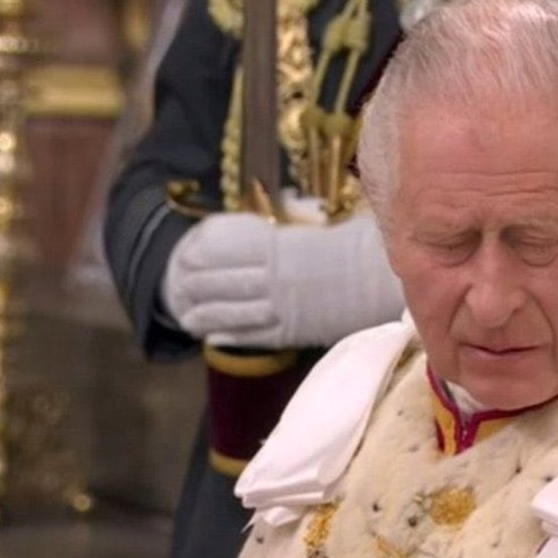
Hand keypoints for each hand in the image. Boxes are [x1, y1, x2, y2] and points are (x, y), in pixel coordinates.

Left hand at [161, 193, 402, 348]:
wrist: (380, 281)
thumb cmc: (355, 247)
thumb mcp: (316, 227)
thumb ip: (286, 229)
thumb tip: (266, 220)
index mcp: (279, 246)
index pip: (226, 248)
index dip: (200, 252)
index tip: (185, 252)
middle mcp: (274, 277)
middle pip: (222, 281)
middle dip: (194, 285)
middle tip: (176, 287)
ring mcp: (282, 307)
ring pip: (231, 311)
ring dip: (204, 315)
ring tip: (186, 317)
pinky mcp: (292, 331)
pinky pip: (254, 336)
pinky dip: (230, 337)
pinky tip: (212, 337)